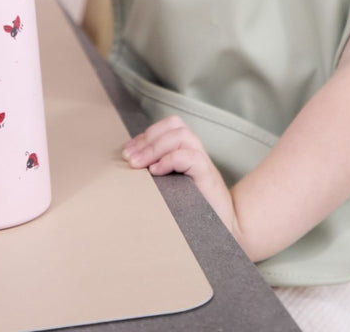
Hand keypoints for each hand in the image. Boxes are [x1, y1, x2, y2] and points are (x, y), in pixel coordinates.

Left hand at [122, 116, 242, 243]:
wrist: (222, 224)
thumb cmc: (192, 205)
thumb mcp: (170, 182)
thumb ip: (157, 168)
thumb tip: (129, 161)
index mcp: (186, 147)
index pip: (167, 126)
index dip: (146, 134)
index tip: (127, 151)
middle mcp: (196, 149)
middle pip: (173, 125)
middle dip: (148, 139)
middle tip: (129, 158)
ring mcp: (202, 160)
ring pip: (181, 135)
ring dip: (155, 147)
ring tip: (139, 165)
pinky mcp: (207, 174)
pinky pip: (190, 157)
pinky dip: (170, 160)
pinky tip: (155, 172)